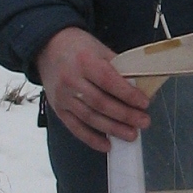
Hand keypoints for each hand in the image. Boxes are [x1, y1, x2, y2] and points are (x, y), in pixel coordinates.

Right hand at [36, 27, 152, 152]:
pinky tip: (107, 144)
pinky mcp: (58, 108)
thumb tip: (141, 88)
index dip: (128, 94)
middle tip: (143, 122)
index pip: (108, 81)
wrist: (48, 47)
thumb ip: (119, 68)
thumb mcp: (100, 49)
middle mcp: (70, 80)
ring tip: (131, 134)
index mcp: (84, 61)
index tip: (144, 103)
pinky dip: (91, 138)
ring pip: (90, 118)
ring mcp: (62, 96)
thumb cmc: (78, 47)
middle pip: (101, 103)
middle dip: (125, 115)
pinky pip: (75, 127)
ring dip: (113, 129)